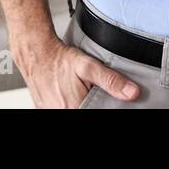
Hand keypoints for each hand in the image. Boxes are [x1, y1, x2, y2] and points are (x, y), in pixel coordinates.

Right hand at [13, 33, 139, 107]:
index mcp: (75, 109)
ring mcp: (53, 114)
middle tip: (88, 91)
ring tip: (78, 92)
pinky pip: (63, 111)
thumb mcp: (88, 66)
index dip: (103, 107)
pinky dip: (69, 105)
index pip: (99, 113)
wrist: (36, 54)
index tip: (103, 100)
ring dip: (82, 105)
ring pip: (75, 112)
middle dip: (94, 105)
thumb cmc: (59, 60)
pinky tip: (70, 95)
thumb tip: (132, 92)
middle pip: (89, 112)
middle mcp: (62, 114)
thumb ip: (111, 80)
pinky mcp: (46, 111)